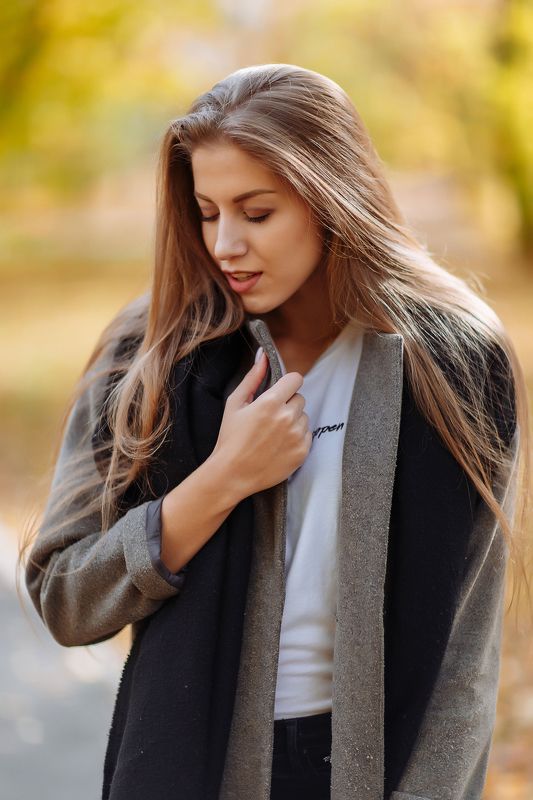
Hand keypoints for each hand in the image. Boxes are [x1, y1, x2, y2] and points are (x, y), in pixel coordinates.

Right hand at [209, 349, 310, 497]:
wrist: (232, 474)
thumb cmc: (230, 438)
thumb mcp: (235, 403)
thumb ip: (252, 378)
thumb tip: (263, 355)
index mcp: (271, 402)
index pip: (296, 379)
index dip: (287, 385)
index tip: (280, 392)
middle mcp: (287, 417)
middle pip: (300, 399)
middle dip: (288, 404)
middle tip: (270, 418)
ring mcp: (297, 436)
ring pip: (305, 417)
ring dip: (293, 421)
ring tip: (273, 434)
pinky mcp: (303, 452)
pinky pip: (307, 435)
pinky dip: (297, 438)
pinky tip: (279, 445)